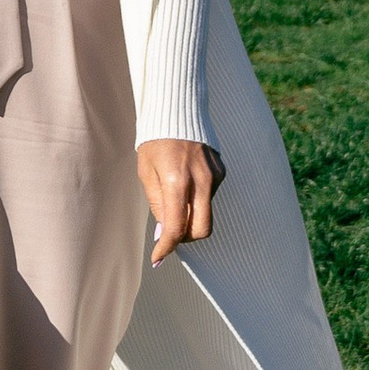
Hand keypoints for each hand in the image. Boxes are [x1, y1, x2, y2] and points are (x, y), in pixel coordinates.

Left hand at [136, 137, 215, 264]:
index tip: (158, 258)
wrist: (177, 111)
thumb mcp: (147, 173)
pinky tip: (186, 179)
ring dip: (190, 214)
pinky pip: (210, 196)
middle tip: (170, 234)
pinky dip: (197, 198)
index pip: (177, 227)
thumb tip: (165, 233)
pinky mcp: (221, 171)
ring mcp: (215, 176)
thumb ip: (158, 205)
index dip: (166, 247)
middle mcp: (201, 180)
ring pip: (206, 212)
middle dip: (186, 238)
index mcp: (177, 181)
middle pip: (202, 229)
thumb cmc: (155, 142)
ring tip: (173, 191)